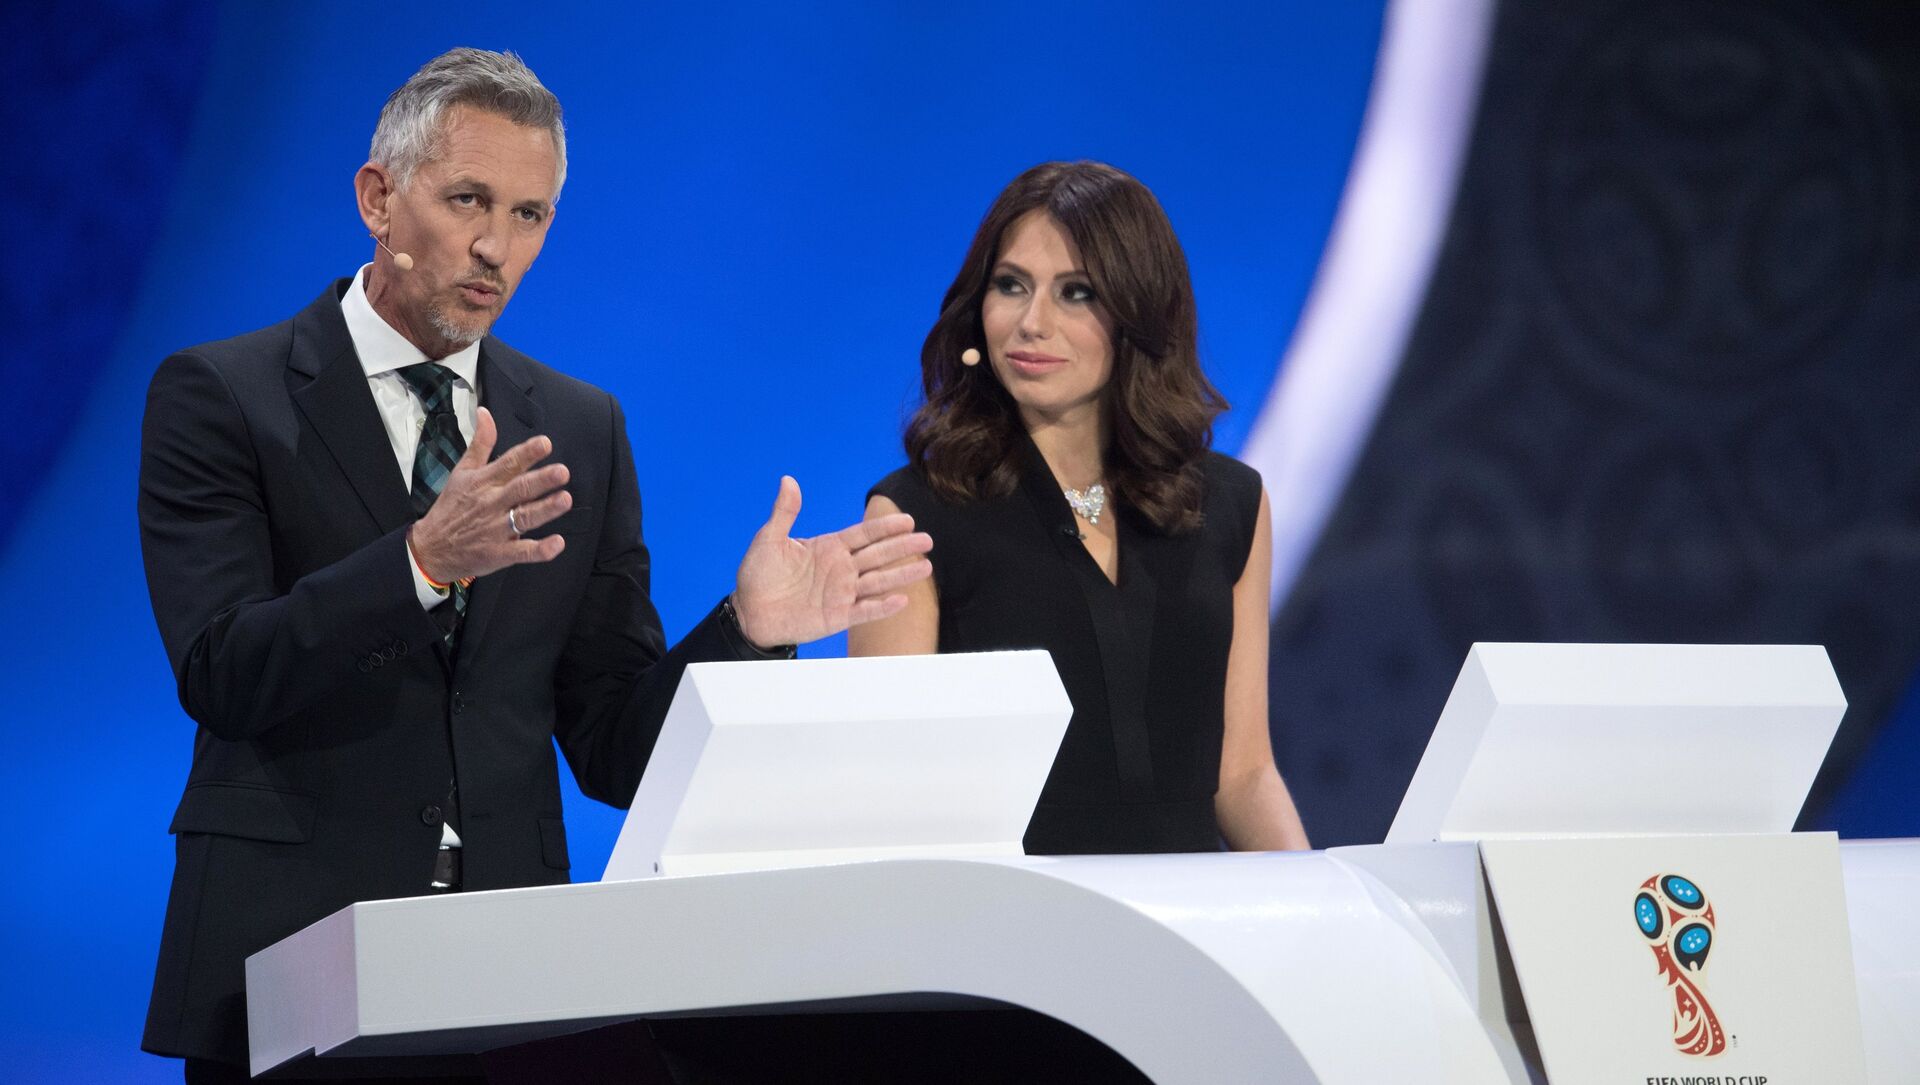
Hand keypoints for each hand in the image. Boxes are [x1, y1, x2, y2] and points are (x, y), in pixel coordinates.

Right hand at [407, 407, 570, 582]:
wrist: (431, 548)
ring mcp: (496, 530)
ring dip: (545, 509)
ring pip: (524, 518)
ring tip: (565, 499)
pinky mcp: (499, 553)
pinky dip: (540, 550)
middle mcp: (491, 503)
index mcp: (484, 482)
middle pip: (519, 489)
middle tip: (562, 472)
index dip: (527, 453)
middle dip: (541, 480)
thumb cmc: (451, 507)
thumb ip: (480, 443)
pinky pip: (522, 552)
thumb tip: (485, 412)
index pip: (508, 463)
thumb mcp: (462, 471)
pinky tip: (557, 543)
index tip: (545, 443)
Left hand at [732, 476, 932, 648]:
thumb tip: (788, 480)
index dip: (885, 528)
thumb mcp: (769, 539)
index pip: (863, 534)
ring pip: (878, 582)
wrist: (749, 612)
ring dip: (901, 575)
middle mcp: (840, 569)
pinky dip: (882, 607)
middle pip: (878, 555)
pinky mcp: (837, 617)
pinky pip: (864, 611)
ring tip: (926, 567)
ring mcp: (841, 593)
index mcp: (828, 548)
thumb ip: (785, 512)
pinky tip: (901, 600)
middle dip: (902, 547)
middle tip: (927, 540)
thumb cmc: (758, 575)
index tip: (908, 520)